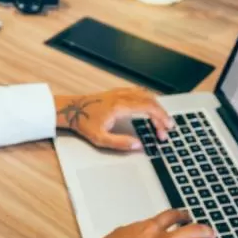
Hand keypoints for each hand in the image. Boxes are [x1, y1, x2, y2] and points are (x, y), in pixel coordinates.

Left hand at [54, 88, 173, 150]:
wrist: (71, 110)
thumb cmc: (83, 123)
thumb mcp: (100, 138)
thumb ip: (120, 143)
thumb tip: (138, 145)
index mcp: (120, 106)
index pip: (149, 108)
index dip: (161, 117)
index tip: (167, 127)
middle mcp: (122, 96)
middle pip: (150, 101)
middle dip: (161, 114)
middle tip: (166, 128)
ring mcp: (119, 92)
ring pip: (145, 94)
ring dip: (156, 106)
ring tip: (161, 119)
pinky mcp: (117, 92)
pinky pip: (138, 91)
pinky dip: (148, 99)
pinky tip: (149, 106)